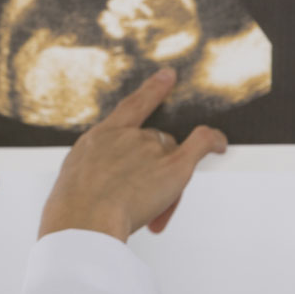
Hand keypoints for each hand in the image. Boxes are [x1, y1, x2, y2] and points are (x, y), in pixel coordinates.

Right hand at [39, 68, 226, 241]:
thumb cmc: (74, 207)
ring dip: (167, 179)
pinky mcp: (173, 165)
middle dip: (153, 167)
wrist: (84, 218)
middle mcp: (130, 136)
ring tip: (150, 213)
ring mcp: (152, 148)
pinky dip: (213, 141)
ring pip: (172, 156)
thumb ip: (98, 168)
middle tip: (139, 199)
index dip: (153, 90)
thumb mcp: (75, 176)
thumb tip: (110, 180)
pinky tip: (220, 145)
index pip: (132, 106)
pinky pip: (201, 144)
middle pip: (156, 142)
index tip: (168, 76)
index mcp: (102, 136)